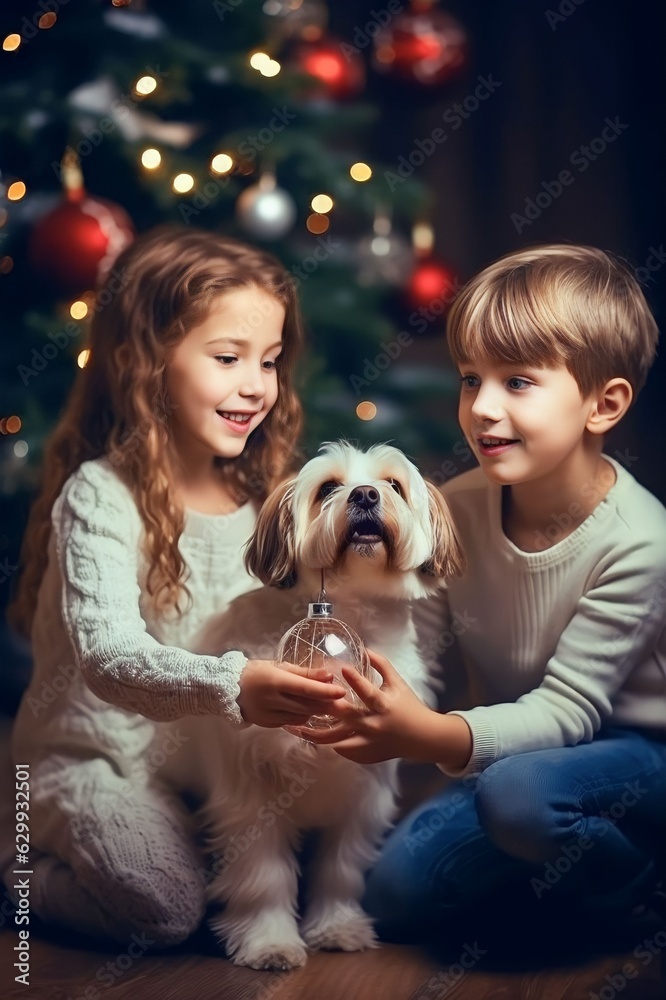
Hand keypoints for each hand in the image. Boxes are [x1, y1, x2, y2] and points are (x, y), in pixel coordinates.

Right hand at [236, 659, 346, 727]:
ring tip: (329, 705)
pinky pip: (292, 721)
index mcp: (275, 681)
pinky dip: (302, 716)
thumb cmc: (255, 671)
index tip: (342, 691)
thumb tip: (328, 676)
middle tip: (343, 702)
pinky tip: (308, 710)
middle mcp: (272, 700)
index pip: (306, 689)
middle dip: (326, 704)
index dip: (325, 691)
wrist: (227, 689)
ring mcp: (269, 715)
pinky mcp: (268, 724)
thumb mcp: (278, 666)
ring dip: (316, 711)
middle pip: (306, 705)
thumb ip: (304, 673)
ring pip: (301, 716)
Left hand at [284, 649, 444, 763]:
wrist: (421, 738)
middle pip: (343, 717)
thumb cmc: (409, 706)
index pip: (367, 691)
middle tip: (301, 699)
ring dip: (314, 734)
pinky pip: (342, 750)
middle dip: (321, 708)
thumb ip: (381, 665)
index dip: (355, 680)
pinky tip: (313, 737)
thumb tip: (364, 648)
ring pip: (335, 740)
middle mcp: (373, 724)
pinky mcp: (365, 754)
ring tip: (295, 727)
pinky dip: (328, 744)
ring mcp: (368, 742)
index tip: (342, 669)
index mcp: (383, 705)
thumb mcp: (397, 683)